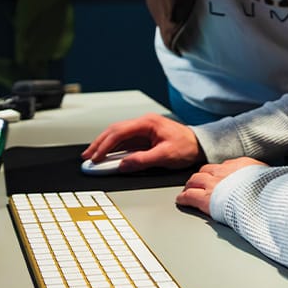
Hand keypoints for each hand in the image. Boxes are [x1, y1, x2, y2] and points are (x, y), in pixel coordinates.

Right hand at [82, 113, 200, 171]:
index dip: (105, 145)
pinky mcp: (144, 136)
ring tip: (92, 156)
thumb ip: (142, 160)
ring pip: (117, 134)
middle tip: (87, 156)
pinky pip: (124, 140)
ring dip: (104, 145)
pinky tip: (106, 154)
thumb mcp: (165, 156)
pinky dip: (113, 147)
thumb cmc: (187, 146)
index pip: (119, 132)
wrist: (200, 145)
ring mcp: (143, 129)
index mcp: (147, 123)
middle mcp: (143, 123)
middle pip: (114, 131)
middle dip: (99, 144)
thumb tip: (123, 164)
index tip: (96, 156)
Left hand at [175, 157, 266, 215]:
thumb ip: (262, 177)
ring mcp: (213, 184)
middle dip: (200, 176)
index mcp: (241, 166)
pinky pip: (189, 196)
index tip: (217, 177)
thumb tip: (268, 181)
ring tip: (187, 189)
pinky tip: (181, 200)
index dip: (217, 173)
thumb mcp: (269, 178)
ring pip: (194, 180)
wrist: (263, 200)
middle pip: (206, 170)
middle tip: (197, 182)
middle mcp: (224, 172)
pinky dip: (183, 198)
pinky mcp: (206, 199)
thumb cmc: (269, 193)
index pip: (224, 166)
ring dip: (190, 185)